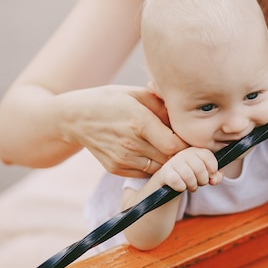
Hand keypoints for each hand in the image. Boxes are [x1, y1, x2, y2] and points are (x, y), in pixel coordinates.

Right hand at [60, 85, 186, 176]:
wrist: (75, 117)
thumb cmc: (111, 100)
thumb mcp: (138, 94)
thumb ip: (163, 106)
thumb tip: (185, 118)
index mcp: (139, 122)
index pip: (175, 145)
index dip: (188, 145)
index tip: (192, 139)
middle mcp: (131, 144)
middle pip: (169, 160)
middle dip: (182, 155)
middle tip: (187, 147)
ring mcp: (122, 159)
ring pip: (159, 169)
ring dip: (168, 162)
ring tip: (170, 149)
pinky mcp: (116, 169)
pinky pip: (145, 173)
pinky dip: (153, 167)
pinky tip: (153, 153)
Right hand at [155, 147, 222, 191]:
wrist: (170, 181)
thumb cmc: (191, 175)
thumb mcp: (205, 174)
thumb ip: (216, 176)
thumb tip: (214, 179)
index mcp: (195, 150)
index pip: (207, 155)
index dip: (212, 168)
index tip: (210, 175)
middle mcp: (184, 153)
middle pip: (199, 168)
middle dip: (202, 180)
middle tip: (200, 183)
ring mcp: (173, 162)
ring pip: (188, 175)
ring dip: (192, 185)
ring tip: (191, 186)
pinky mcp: (165, 172)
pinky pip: (176, 181)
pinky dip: (181, 187)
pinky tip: (181, 187)